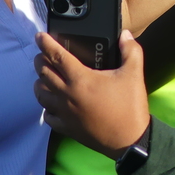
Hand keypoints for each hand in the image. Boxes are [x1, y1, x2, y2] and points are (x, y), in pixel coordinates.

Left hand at [33, 30, 150, 159]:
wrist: (130, 140)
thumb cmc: (130, 106)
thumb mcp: (134, 74)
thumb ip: (131, 50)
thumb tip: (125, 34)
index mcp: (81, 79)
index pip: (56, 56)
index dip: (46, 44)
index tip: (40, 36)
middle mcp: (67, 95)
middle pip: (43, 73)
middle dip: (40, 60)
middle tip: (43, 55)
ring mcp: (64, 113)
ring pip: (41, 94)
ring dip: (40, 82)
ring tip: (44, 77)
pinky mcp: (66, 128)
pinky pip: (48, 116)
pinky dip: (47, 107)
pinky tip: (52, 103)